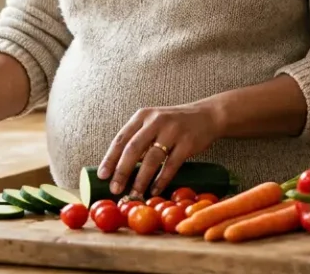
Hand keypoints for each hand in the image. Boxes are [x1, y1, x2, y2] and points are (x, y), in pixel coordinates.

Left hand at [98, 102, 222, 198]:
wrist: (208, 116)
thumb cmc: (175, 124)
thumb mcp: (154, 123)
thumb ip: (138, 138)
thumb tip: (117, 168)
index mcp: (143, 115)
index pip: (121, 138)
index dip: (110, 158)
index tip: (102, 175)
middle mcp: (156, 121)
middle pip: (134, 148)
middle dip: (122, 171)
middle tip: (115, 189)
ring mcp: (173, 131)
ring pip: (152, 158)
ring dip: (141, 179)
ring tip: (134, 194)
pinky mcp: (188, 142)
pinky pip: (171, 165)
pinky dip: (162, 180)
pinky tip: (155, 190)